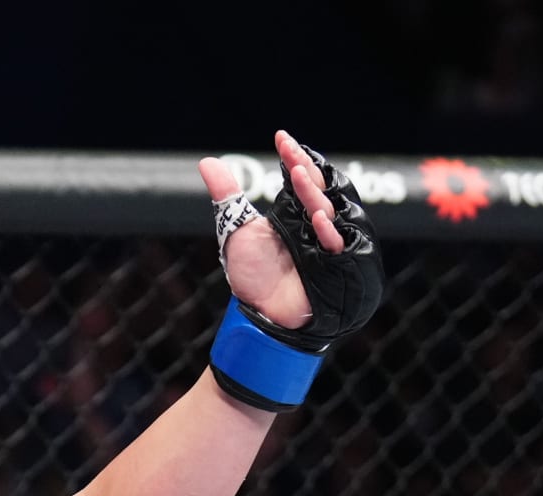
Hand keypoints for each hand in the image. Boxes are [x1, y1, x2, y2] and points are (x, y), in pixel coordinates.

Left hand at [197, 132, 342, 330]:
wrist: (260, 311)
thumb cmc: (253, 272)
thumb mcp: (236, 228)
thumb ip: (227, 195)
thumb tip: (207, 162)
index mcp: (294, 211)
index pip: (299, 177)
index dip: (293, 157)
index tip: (281, 138)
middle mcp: (312, 222)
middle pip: (317, 189)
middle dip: (305, 170)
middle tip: (291, 153)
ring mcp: (324, 241)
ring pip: (329, 210)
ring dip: (315, 193)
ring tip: (299, 174)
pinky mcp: (331, 264)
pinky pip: (335, 243)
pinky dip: (327, 230)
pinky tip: (316, 216)